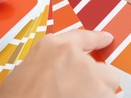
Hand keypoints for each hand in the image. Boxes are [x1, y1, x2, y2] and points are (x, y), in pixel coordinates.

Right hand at [0, 29, 120, 97]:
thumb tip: (50, 73)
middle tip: (79, 93)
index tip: (107, 38)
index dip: (97, 39)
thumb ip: (44, 66)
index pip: (82, 37)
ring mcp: (89, 73)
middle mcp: (74, 55)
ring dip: (97, 94)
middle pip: (101, 67)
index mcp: (52, 47)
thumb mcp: (22, 74)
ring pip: (107, 85)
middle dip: (95, 81)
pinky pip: (108, 97)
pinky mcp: (99, 91)